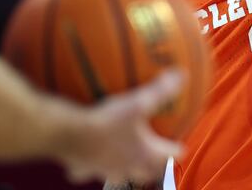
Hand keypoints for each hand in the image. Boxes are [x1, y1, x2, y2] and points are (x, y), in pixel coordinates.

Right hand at [60, 69, 184, 184]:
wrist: (69, 134)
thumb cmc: (106, 120)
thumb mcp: (138, 102)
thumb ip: (161, 90)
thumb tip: (182, 74)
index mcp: (145, 154)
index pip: (171, 155)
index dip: (177, 148)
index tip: (180, 143)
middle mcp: (127, 167)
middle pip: (148, 172)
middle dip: (155, 164)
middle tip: (157, 154)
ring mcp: (104, 171)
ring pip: (119, 176)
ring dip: (125, 168)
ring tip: (124, 158)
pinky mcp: (84, 170)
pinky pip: (88, 171)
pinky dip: (91, 166)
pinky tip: (88, 156)